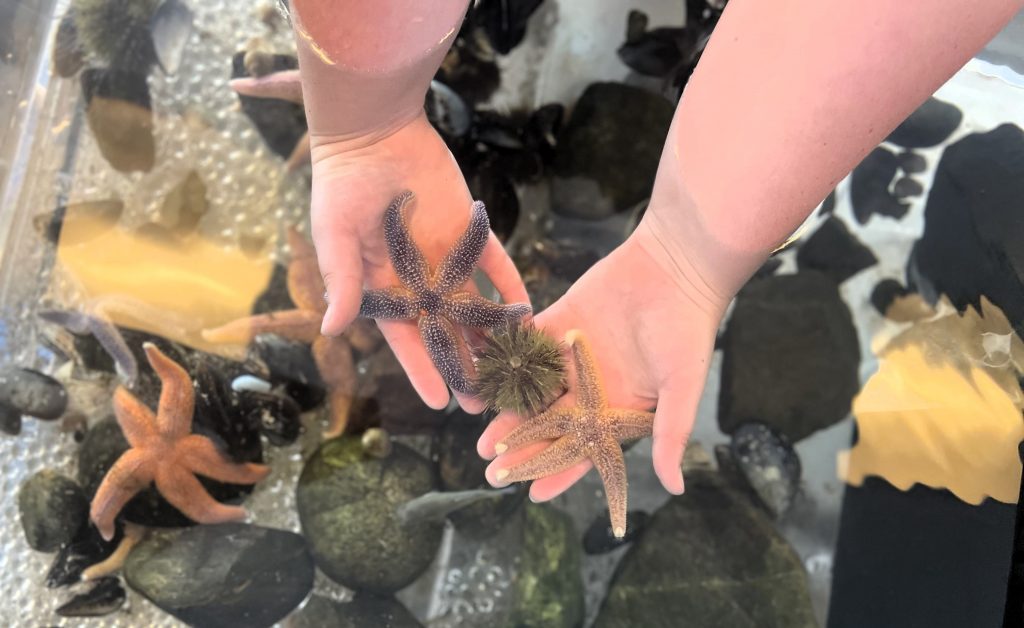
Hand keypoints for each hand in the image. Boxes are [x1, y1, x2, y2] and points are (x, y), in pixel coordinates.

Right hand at [231, 72, 527, 412]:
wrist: (374, 134)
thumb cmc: (344, 186)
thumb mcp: (335, 235)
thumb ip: (341, 280)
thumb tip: (333, 328)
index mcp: (383, 288)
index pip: (406, 339)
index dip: (422, 369)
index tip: (440, 401)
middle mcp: (418, 281)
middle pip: (445, 332)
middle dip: (464, 365)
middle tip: (485, 402)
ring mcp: (447, 257)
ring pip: (474, 306)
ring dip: (491, 335)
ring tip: (512, 368)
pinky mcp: (470, 231)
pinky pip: (495, 263)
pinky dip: (510, 284)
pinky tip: (527, 311)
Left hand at [477, 218, 727, 496]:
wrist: (677, 267)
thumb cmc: (687, 329)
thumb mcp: (682, 386)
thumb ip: (671, 433)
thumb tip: (676, 488)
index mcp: (617, 407)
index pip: (584, 448)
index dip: (560, 472)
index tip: (532, 494)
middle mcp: (591, 386)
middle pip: (551, 425)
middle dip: (523, 448)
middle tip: (493, 471)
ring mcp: (572, 355)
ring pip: (533, 391)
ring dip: (508, 413)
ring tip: (481, 437)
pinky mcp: (558, 321)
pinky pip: (527, 345)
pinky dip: (505, 360)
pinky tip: (482, 379)